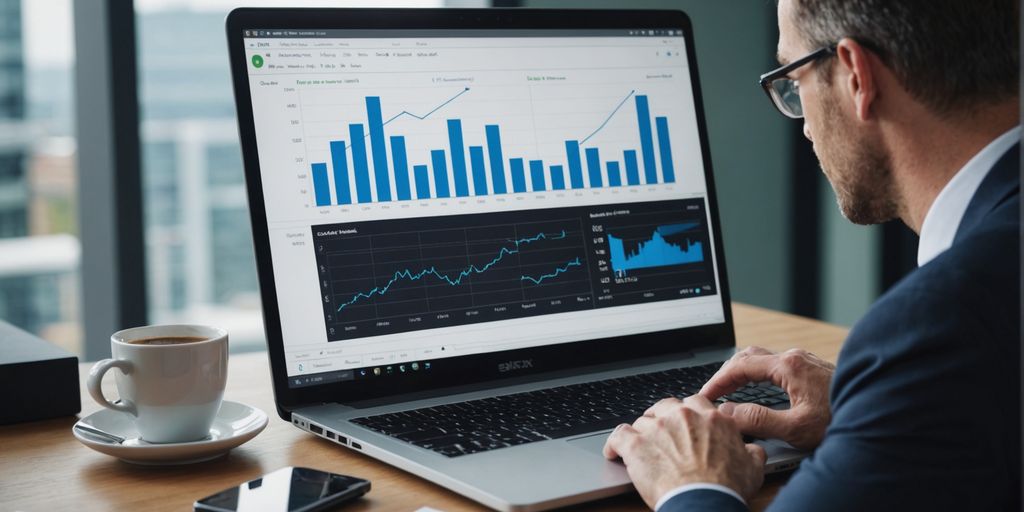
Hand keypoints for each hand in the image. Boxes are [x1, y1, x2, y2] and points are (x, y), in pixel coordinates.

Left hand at [603, 395, 765, 508]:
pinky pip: (617, 435)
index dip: (687, 413)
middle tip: (660, 434)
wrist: (703, 502)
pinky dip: (614, 444)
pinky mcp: (635, 444)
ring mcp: (656, 428)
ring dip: (641, 434)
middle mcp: (682, 416)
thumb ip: (751, 451)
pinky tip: (614, 452)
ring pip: (642, 421)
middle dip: (661, 418)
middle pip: (664, 407)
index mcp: (710, 417)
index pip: (694, 402)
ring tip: (641, 450)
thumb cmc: (727, 487)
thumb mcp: (752, 467)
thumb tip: (754, 450)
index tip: (684, 422)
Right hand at [700, 346, 833, 450]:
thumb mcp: (797, 428)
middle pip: (749, 356)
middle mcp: (796, 358)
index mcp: (788, 367)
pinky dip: (760, 374)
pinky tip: (761, 389)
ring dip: (744, 372)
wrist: (882, 413)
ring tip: (732, 390)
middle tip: (714, 391)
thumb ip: (758, 420)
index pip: (740, 366)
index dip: (718, 380)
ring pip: (764, 359)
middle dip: (727, 372)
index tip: (705, 394)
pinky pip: (778, 365)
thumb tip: (729, 413)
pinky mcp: (815, 369)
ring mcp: (807, 361)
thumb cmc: (843, 421)